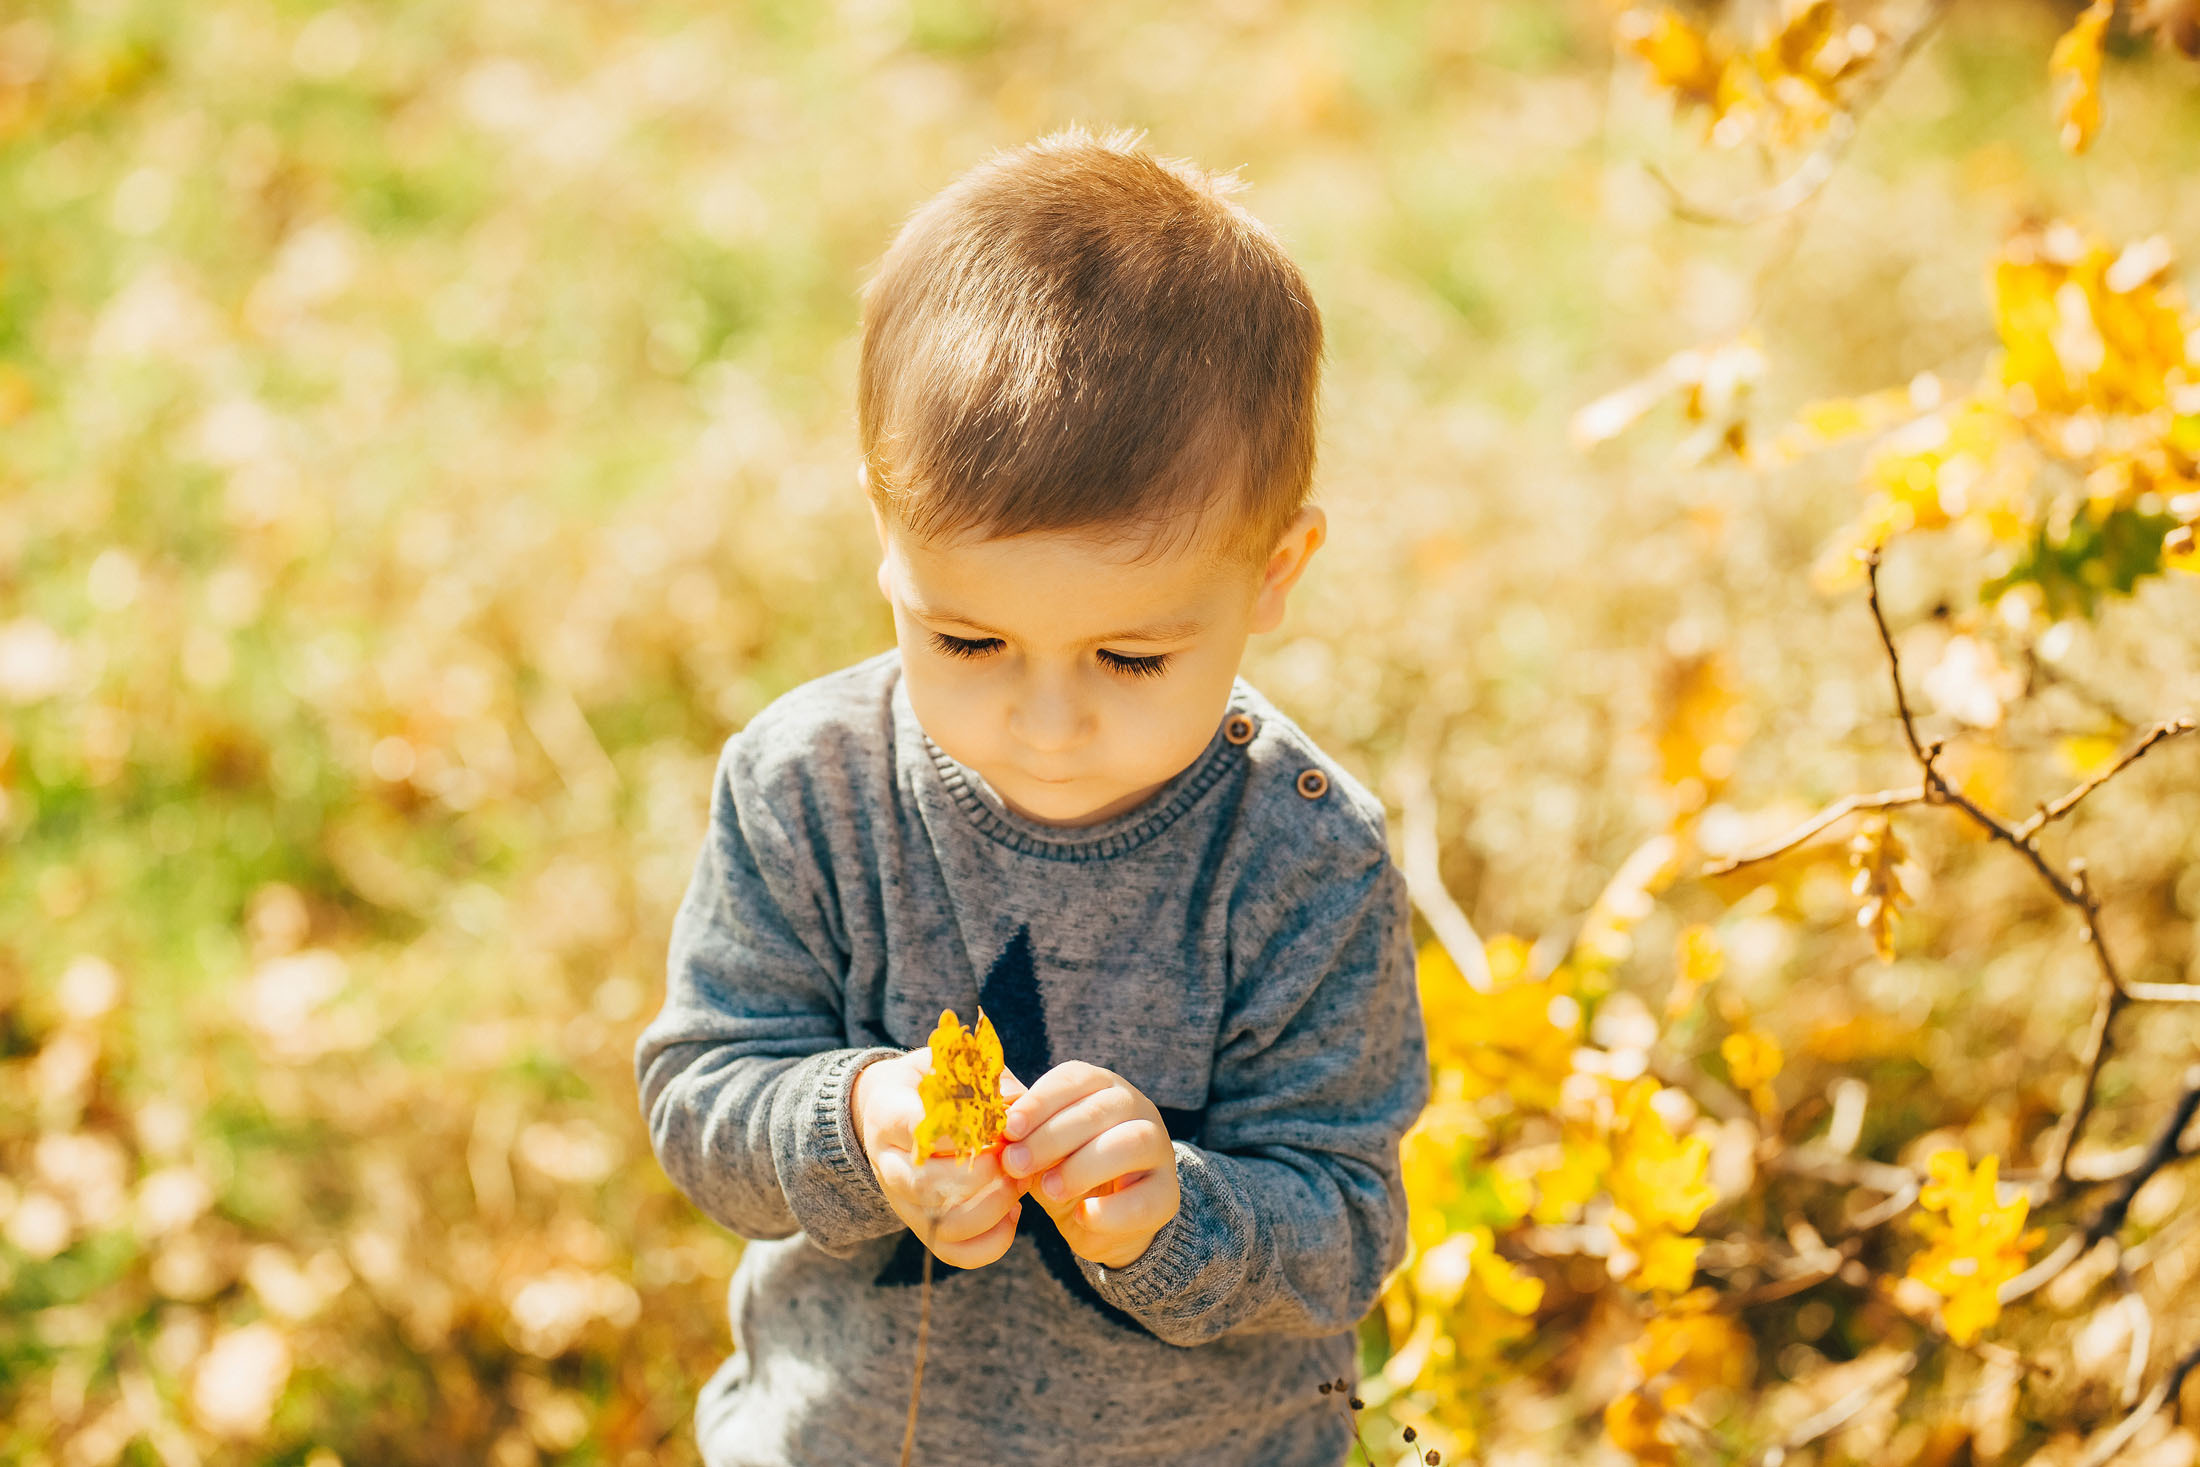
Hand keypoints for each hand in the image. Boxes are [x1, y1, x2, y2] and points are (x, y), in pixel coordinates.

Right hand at [851, 1050, 1024, 1268]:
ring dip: (992, 1208)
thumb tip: (1018, 1102)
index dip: (961, 1133)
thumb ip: (982, 1077)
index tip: (994, 1125)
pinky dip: (992, 1241)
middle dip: (982, 1176)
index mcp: (890, 1115)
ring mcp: (903, 1201)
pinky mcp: (921, 1227)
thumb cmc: (929, 1085)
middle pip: (927, 1185)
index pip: (917, 1130)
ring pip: (942, 1224)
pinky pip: (954, 1252)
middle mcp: (889, 1164)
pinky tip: (1013, 1213)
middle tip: (1013, 1158)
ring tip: (1019, 1184)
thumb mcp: (948, 1064)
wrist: (888, 1113)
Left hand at [1000, 1061, 1179, 1268]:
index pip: (1075, 1078)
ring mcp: (1158, 1150)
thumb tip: (988, 1090)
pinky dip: (1111, 1209)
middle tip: (1016, 1163)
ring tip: (1048, 1190)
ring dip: (1083, 1166)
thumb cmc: (1063, 1168)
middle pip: (1101, 1109)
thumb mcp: (1036, 1143)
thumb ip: (1016, 1119)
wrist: (1101, 1222)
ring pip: (1131, 1143)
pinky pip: (1145, 1198)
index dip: (1041, 1101)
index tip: (1009, 1128)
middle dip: (1052, 1137)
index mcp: (1101, 1086)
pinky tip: (1083, 1216)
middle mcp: (1137, 1109)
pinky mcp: (1168, 1195)